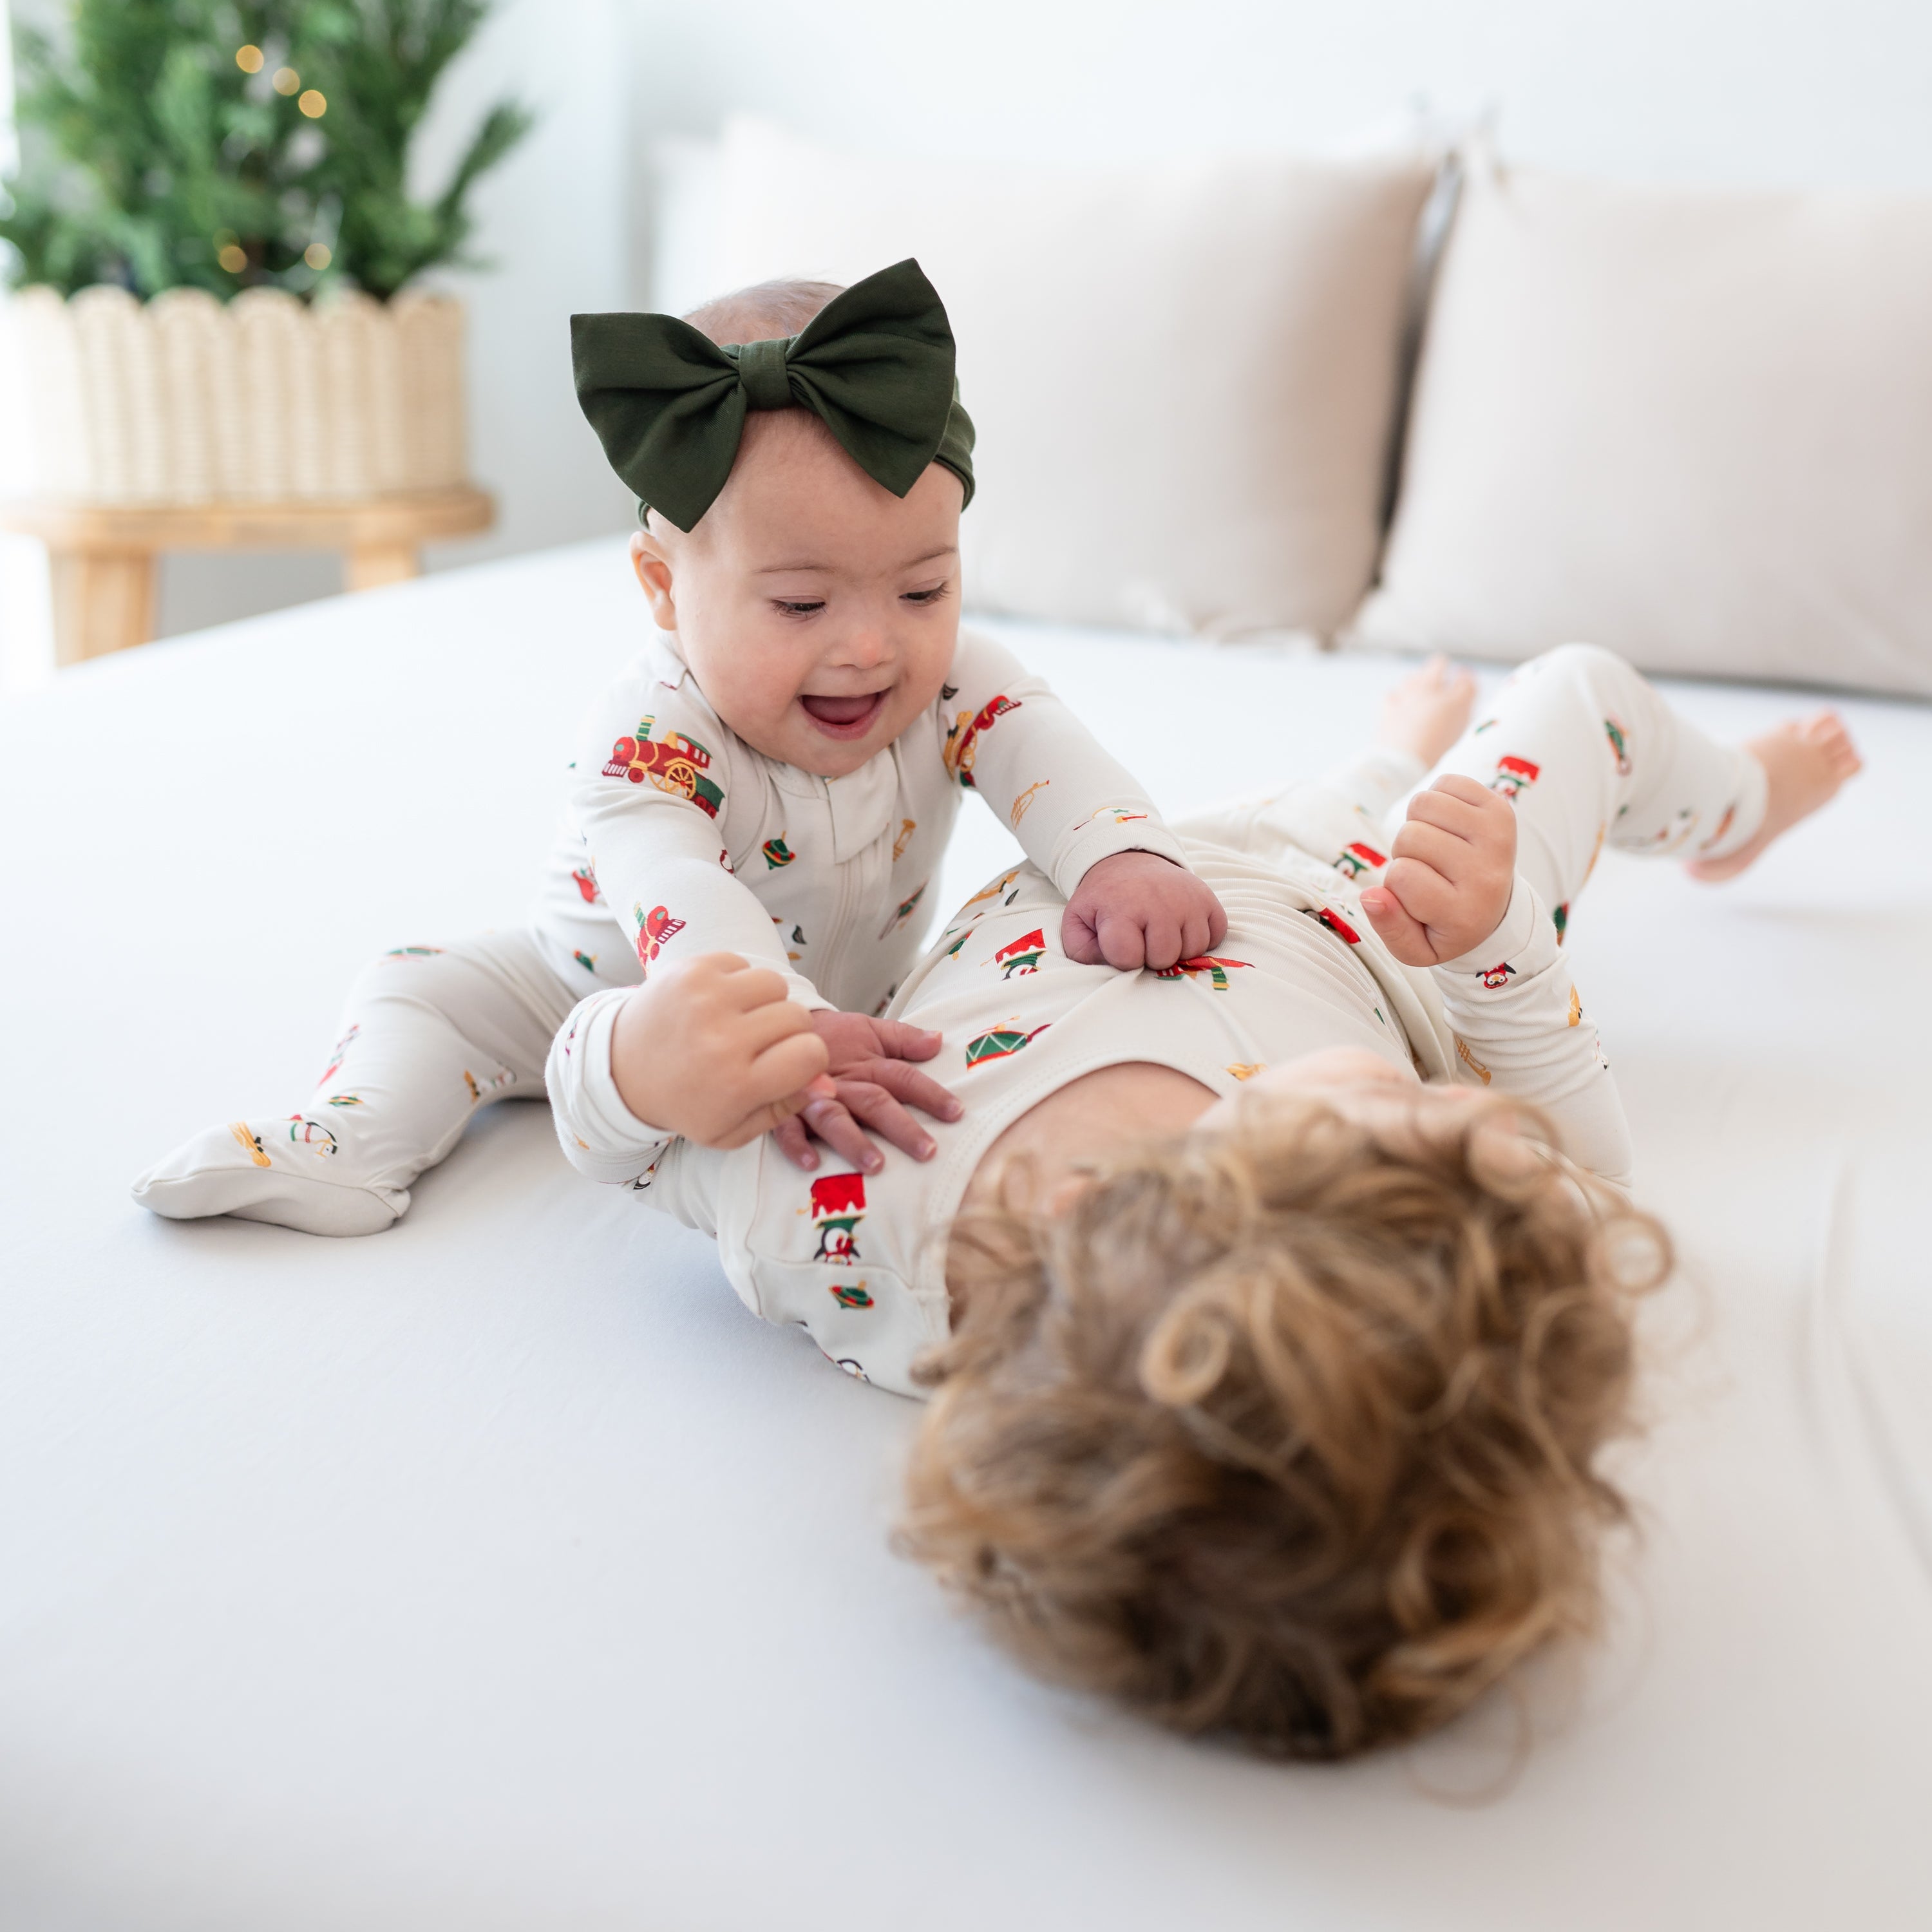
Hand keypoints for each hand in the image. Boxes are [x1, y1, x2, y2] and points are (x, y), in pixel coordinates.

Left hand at [608, 953, 833, 1149]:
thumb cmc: (686, 1102)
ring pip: (775, 984)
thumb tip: (825, 1080)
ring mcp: (706, 998)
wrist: (621, 1069)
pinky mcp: (691, 969)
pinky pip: (744, 963)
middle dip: (788, 1033)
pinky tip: (717, 1004)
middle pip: (798, 1018)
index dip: (809, 1060)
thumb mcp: (733, 1128)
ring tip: (740, 1021)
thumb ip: (785, 1107)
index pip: (812, 1054)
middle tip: (758, 1046)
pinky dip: (738, 982)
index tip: (788, 1064)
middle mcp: (722, 1039)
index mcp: (736, 1084)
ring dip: (765, 1003)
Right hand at [773, 1011, 963, 1173]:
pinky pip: (787, 1129)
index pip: (904, 1078)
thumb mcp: (869, 1029)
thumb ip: (904, 1037)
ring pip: (835, 1119)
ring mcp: (812, 1097)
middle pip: (875, 1103)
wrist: (780, 1030)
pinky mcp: (783, 1110)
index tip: (956, 1113)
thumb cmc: (832, 1036)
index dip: (930, 1094)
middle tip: (926, 1151)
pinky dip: (797, 1145)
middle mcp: (844, 1083)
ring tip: (875, 1165)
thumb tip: (938, 1040)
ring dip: (854, 1142)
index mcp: (868, 1064)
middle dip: (901, 1128)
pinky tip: (811, 1163)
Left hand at [1061, 850, 1227, 970]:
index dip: (1123, 959)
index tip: (1119, 944)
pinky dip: (1201, 938)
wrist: (1128, 862)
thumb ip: (1082, 952)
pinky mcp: (1209, 899)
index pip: (1129, 958)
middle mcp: (1159, 901)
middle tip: (1142, 937)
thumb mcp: (1078, 922)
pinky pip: (1215, 937)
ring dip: (1177, 949)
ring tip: (1160, 931)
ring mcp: (1188, 900)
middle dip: (1151, 956)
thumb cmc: (1104, 900)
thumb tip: (1111, 970)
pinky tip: (1181, 927)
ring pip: (1193, 951)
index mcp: (1122, 908)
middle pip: (1164, 958)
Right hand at [1359, 775, 1517, 965]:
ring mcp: (1498, 837)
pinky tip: (1448, 826)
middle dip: (1404, 852)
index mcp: (1465, 914)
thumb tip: (1370, 895)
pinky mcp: (1501, 809)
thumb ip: (1389, 929)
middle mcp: (1488, 875)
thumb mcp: (1415, 947)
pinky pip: (1446, 783)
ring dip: (1417, 822)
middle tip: (1425, 870)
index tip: (1415, 897)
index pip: (1402, 876)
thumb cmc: (1444, 925)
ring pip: (1423, 804)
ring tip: (1434, 847)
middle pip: (1410, 836)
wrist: (1495, 905)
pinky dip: (1437, 800)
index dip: (1394, 884)